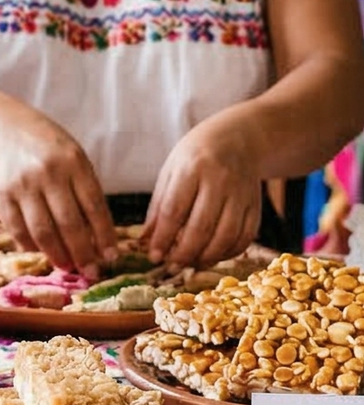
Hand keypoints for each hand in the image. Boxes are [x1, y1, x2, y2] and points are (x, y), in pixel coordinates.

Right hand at [0, 104, 114, 273]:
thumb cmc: (41, 143)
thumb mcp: (71, 154)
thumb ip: (84, 187)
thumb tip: (96, 233)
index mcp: (73, 162)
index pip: (94, 207)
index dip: (104, 236)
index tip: (111, 257)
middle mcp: (48, 174)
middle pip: (69, 224)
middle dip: (82, 253)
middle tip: (91, 272)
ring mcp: (22, 185)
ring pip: (43, 232)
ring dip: (57, 255)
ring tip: (67, 267)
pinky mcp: (1, 195)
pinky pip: (18, 229)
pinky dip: (30, 246)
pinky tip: (41, 252)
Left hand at [144, 120, 261, 267]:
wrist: (240, 138)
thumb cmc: (196, 156)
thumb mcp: (170, 171)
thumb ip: (159, 205)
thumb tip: (146, 240)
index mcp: (192, 168)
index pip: (174, 210)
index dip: (163, 238)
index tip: (153, 256)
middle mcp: (220, 181)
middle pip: (202, 227)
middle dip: (184, 253)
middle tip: (171, 266)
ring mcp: (242, 194)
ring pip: (226, 236)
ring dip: (207, 256)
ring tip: (190, 264)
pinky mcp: (256, 205)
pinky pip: (245, 236)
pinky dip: (229, 252)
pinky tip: (213, 256)